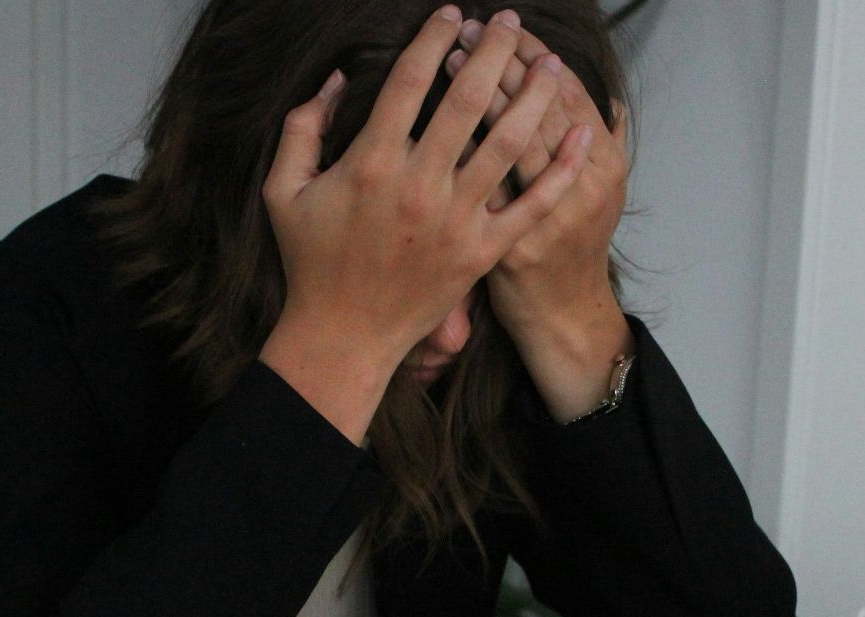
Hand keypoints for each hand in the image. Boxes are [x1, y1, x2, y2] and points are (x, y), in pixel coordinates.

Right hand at [260, 6, 590, 443]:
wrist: (343, 336)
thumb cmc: (312, 262)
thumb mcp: (282, 190)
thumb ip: (302, 128)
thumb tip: (334, 79)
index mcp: (371, 162)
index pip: (410, 81)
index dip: (434, 39)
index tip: (452, 14)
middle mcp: (420, 185)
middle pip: (468, 100)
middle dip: (494, 51)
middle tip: (510, 21)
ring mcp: (457, 220)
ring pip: (508, 143)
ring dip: (534, 95)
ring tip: (551, 63)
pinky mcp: (483, 252)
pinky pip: (532, 204)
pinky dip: (562, 169)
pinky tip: (581, 134)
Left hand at [448, 22, 633, 421]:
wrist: (560, 315)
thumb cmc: (573, 246)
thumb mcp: (604, 193)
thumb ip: (604, 144)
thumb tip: (608, 102)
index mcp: (605, 167)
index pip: (569, 93)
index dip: (536, 56)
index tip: (510, 28)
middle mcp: (581, 189)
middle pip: (536, 107)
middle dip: (500, 61)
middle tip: (471, 27)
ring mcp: (543, 219)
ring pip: (507, 140)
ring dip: (476, 93)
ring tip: (449, 57)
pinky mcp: (501, 247)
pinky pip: (478, 187)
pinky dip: (458, 150)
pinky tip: (432, 119)